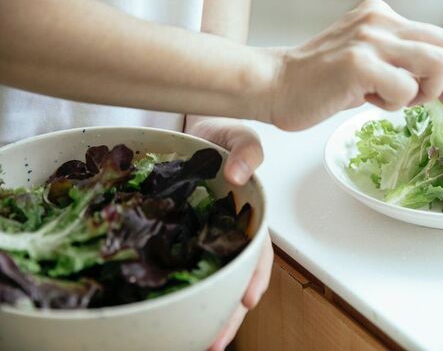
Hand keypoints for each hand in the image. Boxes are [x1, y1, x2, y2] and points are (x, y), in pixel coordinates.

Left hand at [185, 117, 273, 350]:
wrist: (186, 130)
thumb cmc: (217, 134)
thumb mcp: (237, 135)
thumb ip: (246, 149)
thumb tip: (239, 173)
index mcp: (247, 215)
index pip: (257, 252)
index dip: (254, 277)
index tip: (246, 300)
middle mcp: (226, 233)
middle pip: (233, 279)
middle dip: (228, 313)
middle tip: (215, 342)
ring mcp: (201, 238)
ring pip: (209, 282)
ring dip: (206, 314)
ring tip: (196, 343)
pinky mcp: (178, 238)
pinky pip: (181, 269)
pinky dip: (179, 294)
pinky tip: (169, 313)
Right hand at [267, 0, 442, 130]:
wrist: (276, 85)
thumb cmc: (319, 81)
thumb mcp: (366, 61)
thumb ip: (400, 63)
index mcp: (382, 16)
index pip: (440, 36)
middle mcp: (379, 20)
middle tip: (436, 102)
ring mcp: (368, 40)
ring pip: (435, 64)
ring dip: (424, 92)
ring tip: (394, 101)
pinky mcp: (358, 63)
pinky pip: (404, 88)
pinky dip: (394, 105)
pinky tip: (368, 102)